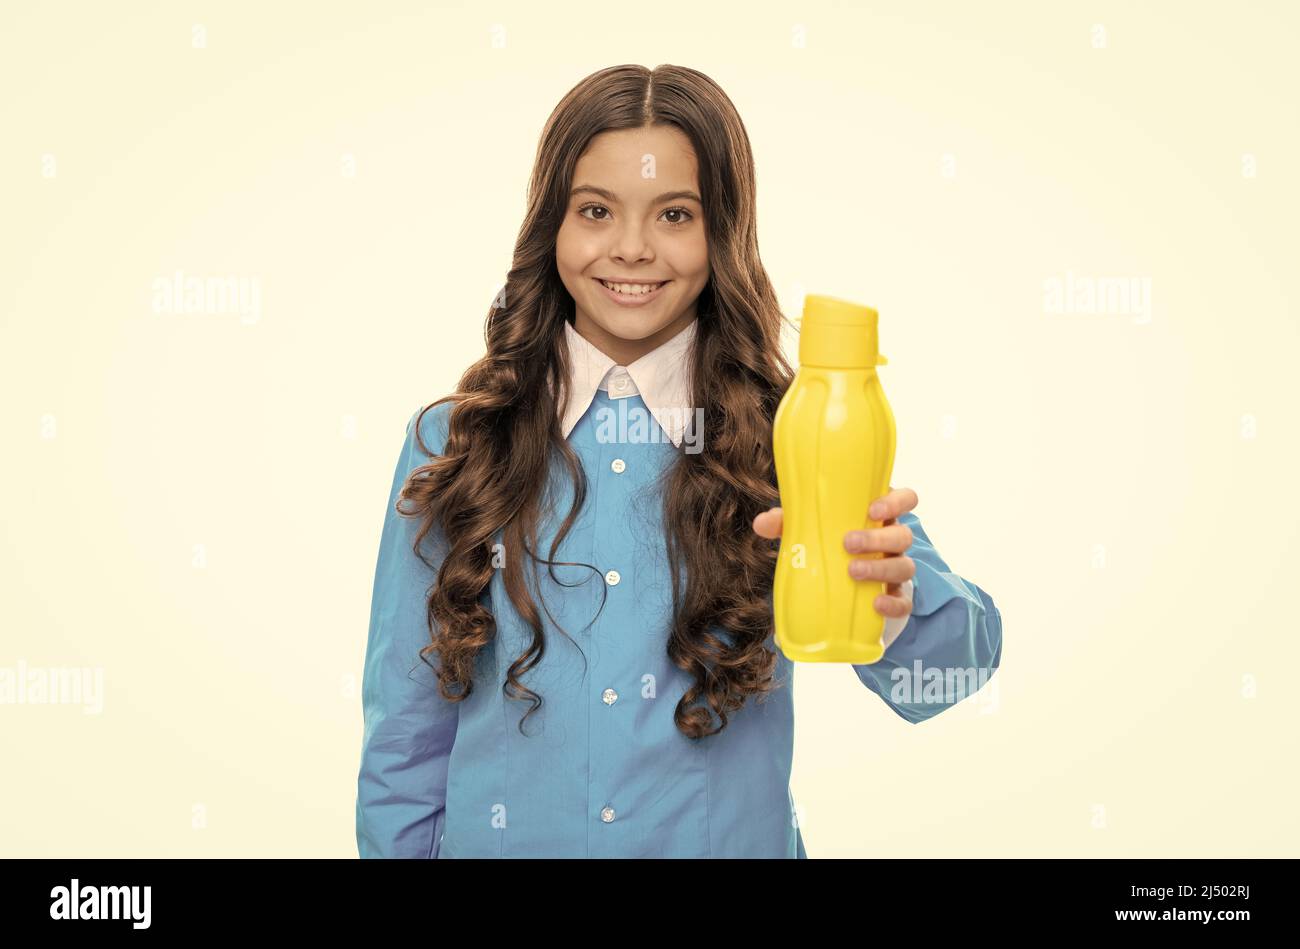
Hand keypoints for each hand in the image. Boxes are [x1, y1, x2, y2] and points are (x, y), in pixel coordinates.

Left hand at [752, 487, 917, 619]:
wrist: (844, 588)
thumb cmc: (830, 545)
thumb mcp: (811, 531)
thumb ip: (788, 523)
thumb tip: (761, 523)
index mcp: (879, 517)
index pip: (906, 499)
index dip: (896, 501)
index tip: (873, 508)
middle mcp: (893, 541)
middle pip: (903, 534)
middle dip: (877, 538)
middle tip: (848, 542)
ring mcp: (897, 569)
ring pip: (905, 566)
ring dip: (880, 568)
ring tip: (852, 572)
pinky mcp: (897, 598)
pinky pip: (905, 602)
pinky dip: (893, 604)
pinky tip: (876, 605)